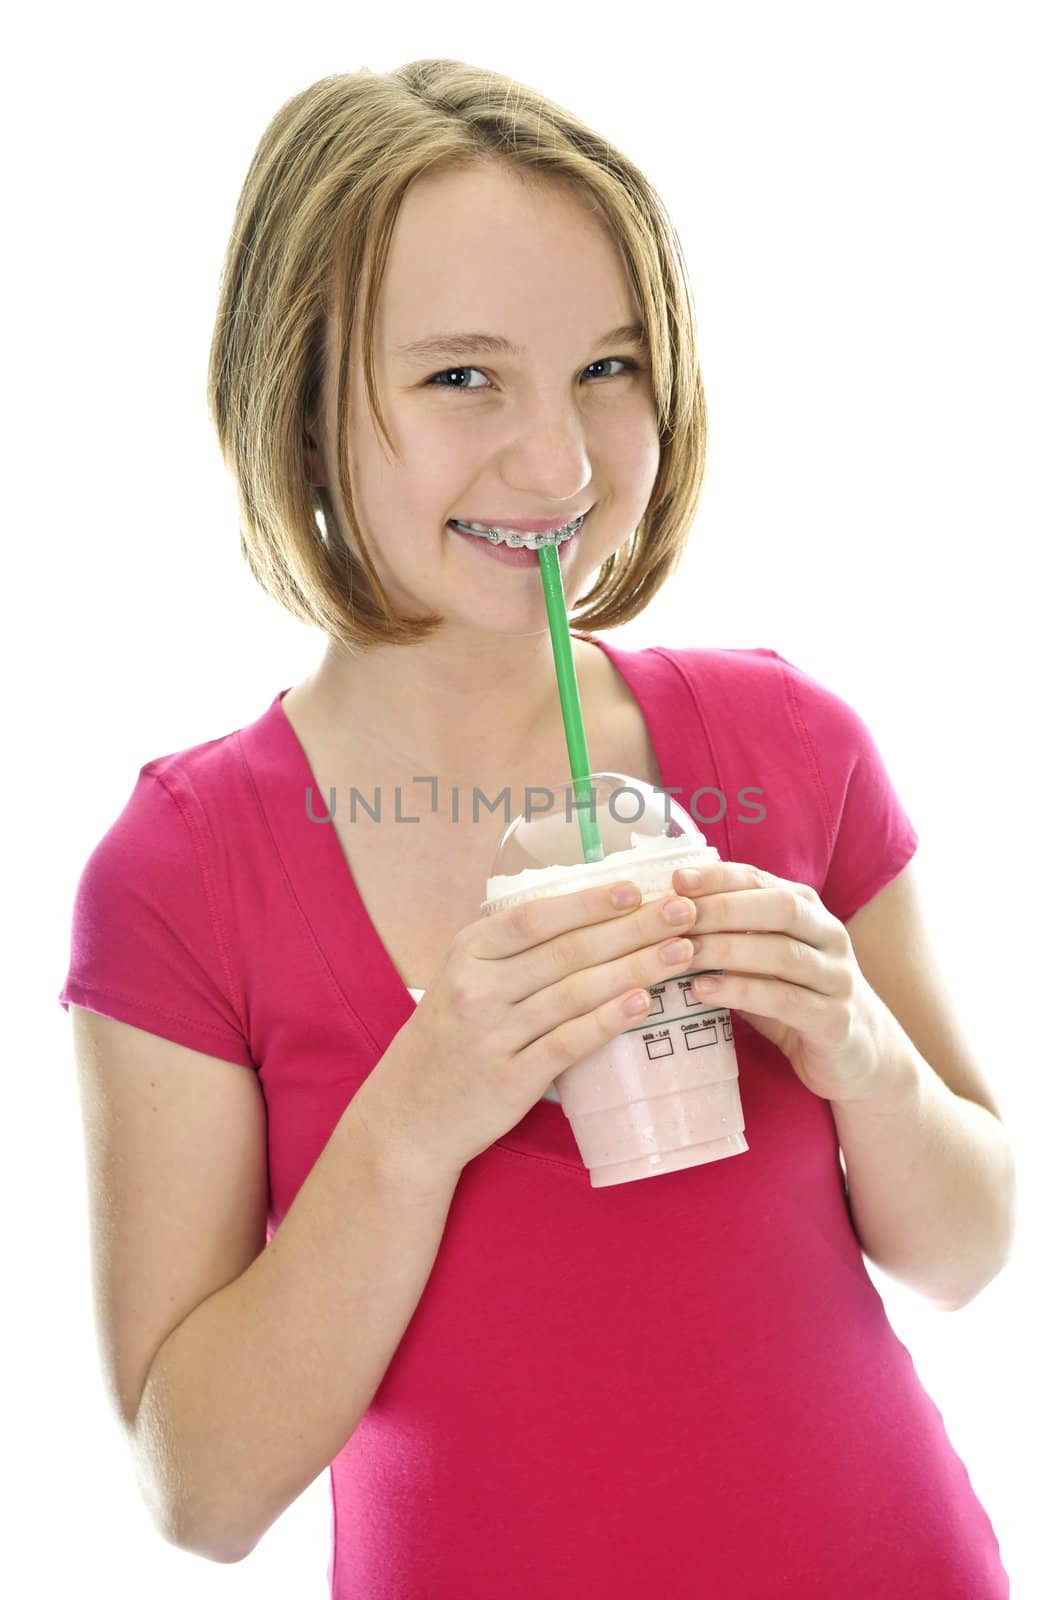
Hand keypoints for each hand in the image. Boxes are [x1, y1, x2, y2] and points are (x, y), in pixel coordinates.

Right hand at [354, 876, 705, 1179]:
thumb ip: (509, 945)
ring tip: (681, 953)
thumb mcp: (460, 976)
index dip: (589, 902)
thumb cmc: (447, 1037)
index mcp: (468, 952)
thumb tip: (583, 905)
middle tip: (682, 913)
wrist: (408, 1116)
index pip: (537, 918)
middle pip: (568, 951)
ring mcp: (493, 1034)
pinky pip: (569, 1042)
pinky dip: (609, 1020)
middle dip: (633, 928)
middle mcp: (477, 988)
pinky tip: (644, 1003)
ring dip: (636, 969)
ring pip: (576, 993)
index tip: (637, 890)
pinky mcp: (511, 1079)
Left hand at [670, 858, 899, 1106]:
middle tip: (673, 918)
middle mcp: (829, 935)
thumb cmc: (795, 997)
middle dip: (722, 909)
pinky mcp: (835, 1020)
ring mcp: (837, 978)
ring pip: (782, 954)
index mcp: (809, 910)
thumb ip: (732, 933)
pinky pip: (786, 1000)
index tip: (678, 879)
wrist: (855, 1053)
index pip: (762, 879)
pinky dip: (741, 992)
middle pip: (779, 908)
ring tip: (679, 954)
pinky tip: (704, 990)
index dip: (720, 877)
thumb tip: (667, 911)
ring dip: (725, 950)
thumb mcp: (765, 958)